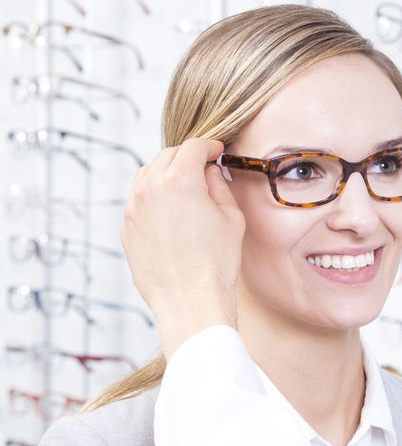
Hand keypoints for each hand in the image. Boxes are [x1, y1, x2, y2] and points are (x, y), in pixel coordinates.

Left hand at [121, 138, 244, 357]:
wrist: (189, 299)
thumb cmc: (216, 262)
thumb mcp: (231, 217)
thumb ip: (219, 186)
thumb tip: (209, 172)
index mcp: (179, 179)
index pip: (194, 147)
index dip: (210, 146)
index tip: (217, 151)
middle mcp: (150, 188)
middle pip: (167, 155)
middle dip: (187, 157)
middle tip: (203, 167)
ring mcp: (133, 208)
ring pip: (147, 175)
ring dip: (166, 174)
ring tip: (184, 188)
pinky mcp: (126, 228)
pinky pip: (138, 200)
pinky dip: (154, 197)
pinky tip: (171, 213)